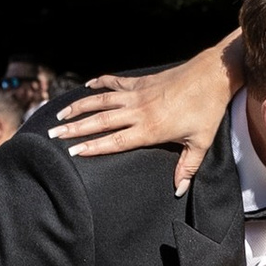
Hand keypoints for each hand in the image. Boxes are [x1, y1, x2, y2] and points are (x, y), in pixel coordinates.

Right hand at [56, 34, 240, 183]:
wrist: (212, 75)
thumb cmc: (207, 110)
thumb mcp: (200, 143)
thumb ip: (187, 168)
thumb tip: (178, 190)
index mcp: (150, 129)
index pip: (115, 140)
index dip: (93, 147)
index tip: (73, 152)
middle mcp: (139, 110)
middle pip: (101, 121)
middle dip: (75, 128)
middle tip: (54, 134)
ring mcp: (138, 93)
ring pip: (102, 101)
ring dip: (80, 107)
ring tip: (61, 114)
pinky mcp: (142, 81)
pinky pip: (115, 82)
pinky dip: (99, 83)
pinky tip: (87, 86)